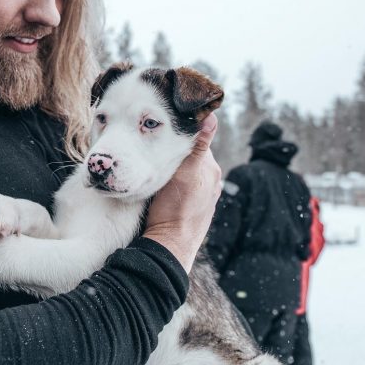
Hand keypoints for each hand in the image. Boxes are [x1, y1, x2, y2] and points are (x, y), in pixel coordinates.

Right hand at [143, 113, 221, 271]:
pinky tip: (160, 179)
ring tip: (153, 158)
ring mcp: (201, 194)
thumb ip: (198, 146)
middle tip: (153, 140)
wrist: (169, 247)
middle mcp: (210, 180)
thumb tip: (211, 117)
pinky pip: (182, 183)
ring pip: (185, 168)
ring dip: (172, 162)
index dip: (181, 131)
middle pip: (190, 153)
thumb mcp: (184, 174)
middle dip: (175, 146)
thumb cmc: (174, 210)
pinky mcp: (191, 206)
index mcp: (211, 169)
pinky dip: (173, 177)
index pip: (197, 138)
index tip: (163, 125)